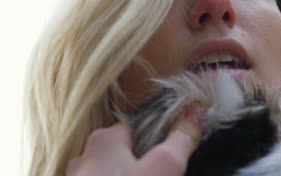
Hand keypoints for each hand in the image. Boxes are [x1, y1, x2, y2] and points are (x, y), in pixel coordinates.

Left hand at [66, 105, 202, 175]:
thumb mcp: (166, 166)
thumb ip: (182, 138)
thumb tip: (195, 112)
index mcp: (103, 140)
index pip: (135, 127)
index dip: (157, 138)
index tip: (171, 153)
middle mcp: (85, 159)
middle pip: (124, 153)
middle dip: (145, 164)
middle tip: (163, 175)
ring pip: (114, 175)